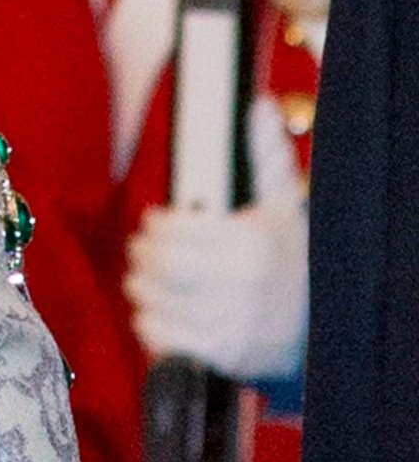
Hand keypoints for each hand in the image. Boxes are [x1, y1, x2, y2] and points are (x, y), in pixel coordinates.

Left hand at [124, 96, 307, 378]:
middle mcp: (237, 285)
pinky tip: (154, 310)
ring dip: (140, 287)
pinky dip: (148, 323)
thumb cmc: (292, 260)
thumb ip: (266, 156)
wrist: (321, 330)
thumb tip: (258, 106)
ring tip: (142, 278)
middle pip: (161, 266)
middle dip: (142, 253)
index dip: (156, 224)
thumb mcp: (285, 206)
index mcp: (248, 243)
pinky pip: (162, 339)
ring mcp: (228, 324)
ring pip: (155, 301)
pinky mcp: (220, 355)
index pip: (174, 231)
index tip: (155, 220)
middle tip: (141, 247)